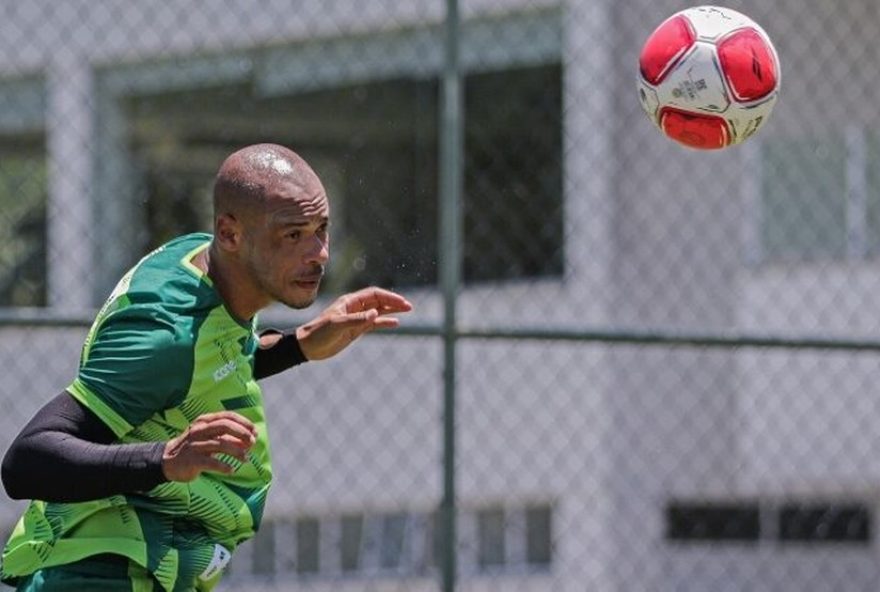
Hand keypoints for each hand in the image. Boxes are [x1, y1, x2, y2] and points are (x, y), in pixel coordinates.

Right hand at [162, 411, 256, 481]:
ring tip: (245, 459)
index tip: (254, 432)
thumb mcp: (209, 437)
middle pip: (224, 426)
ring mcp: (194, 445)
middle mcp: (199, 430)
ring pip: (220, 444)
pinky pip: (211, 462)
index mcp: (204, 421)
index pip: (227, 416)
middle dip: (242, 433)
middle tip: (252, 443)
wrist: (168, 461)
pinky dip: (224, 466)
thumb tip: (250, 440)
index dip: (243, 423)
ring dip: (236, 452)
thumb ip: (227, 436)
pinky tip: (232, 470)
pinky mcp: (191, 460)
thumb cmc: (195, 447)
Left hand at [295, 287, 412, 360]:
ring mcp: (356, 319)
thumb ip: (357, 319)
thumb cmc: (319, 332)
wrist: (308, 346)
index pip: (373, 294)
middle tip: (409, 306)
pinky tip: (395, 324)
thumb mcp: (338, 325)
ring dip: (392, 310)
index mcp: (349, 302)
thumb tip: (376, 313)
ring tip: (407, 311)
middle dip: (393, 302)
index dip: (388, 297)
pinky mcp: (356, 330)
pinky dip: (384, 322)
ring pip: (378, 311)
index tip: (401, 302)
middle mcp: (354, 308)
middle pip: (378, 301)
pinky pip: (374, 324)